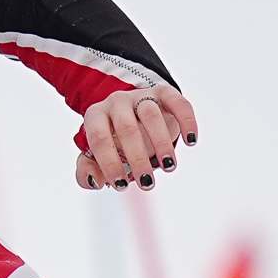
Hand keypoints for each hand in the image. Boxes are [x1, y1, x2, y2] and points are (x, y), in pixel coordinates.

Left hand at [76, 86, 199, 191]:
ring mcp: (141, 95)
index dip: (109, 163)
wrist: (133, 116)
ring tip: (169, 167)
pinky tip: (190, 142)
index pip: (99, 138)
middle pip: (126, 128)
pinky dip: (186, 121)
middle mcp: (116, 101)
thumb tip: (96, 181)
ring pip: (151, 115)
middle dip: (137, 159)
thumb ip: (87, 172)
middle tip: (147, 183)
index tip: (121, 185)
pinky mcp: (164, 93)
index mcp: (95, 115)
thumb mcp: (95, 157)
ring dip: (161, 143)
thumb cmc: (113, 143)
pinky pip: (177, 103)